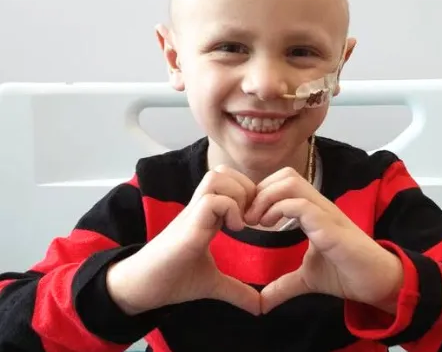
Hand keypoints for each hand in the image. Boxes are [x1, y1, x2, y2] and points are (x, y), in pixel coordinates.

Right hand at [107, 165, 260, 315]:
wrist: (142, 289)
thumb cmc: (174, 280)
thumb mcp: (213, 284)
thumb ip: (237, 290)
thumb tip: (259, 307)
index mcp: (207, 216)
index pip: (229, 181)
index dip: (248, 192)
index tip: (256, 220)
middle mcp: (199, 208)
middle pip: (222, 171)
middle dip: (245, 188)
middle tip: (252, 217)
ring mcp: (192, 214)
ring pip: (216, 177)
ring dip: (237, 195)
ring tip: (241, 222)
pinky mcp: (188, 227)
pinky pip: (212, 201)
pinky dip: (229, 210)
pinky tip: (233, 230)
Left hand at [244, 168, 403, 313]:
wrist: (380, 284)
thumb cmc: (347, 274)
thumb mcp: (307, 279)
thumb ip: (283, 285)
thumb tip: (261, 302)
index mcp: (313, 212)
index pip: (283, 182)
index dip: (261, 194)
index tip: (248, 218)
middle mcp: (319, 206)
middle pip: (285, 175)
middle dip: (260, 191)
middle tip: (249, 218)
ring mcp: (325, 214)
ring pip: (291, 183)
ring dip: (267, 198)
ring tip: (257, 222)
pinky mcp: (331, 227)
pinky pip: (303, 206)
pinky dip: (280, 210)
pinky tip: (270, 227)